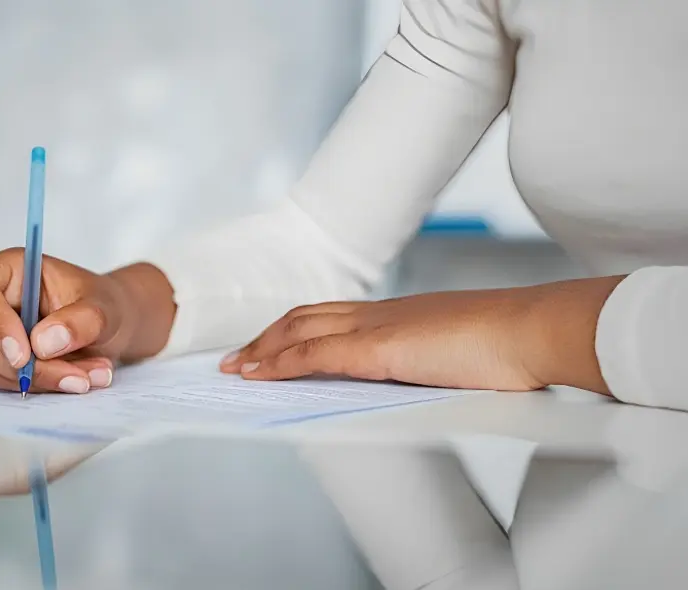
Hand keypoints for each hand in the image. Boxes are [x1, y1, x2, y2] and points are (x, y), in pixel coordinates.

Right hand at [0, 250, 174, 392]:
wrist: (115, 328)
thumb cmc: (105, 305)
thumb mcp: (105, 308)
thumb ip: (79, 321)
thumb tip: (43, 343)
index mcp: (11, 270)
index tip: (24, 351)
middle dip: (27, 366)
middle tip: (74, 376)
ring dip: (42, 380)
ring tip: (89, 375)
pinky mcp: (2, 362)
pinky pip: (9, 383)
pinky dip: (45, 387)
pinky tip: (79, 378)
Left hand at [220, 277, 624, 392]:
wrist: (534, 331)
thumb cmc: (511, 347)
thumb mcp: (457, 356)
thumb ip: (428, 364)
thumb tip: (417, 383)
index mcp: (398, 315)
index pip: (332, 316)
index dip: (297, 330)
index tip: (273, 345)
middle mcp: (380, 314)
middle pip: (305, 318)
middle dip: (267, 337)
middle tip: (238, 358)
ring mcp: (376, 329)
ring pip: (300, 331)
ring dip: (262, 350)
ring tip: (236, 368)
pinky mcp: (377, 349)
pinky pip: (313, 355)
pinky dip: (280, 364)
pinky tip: (258, 375)